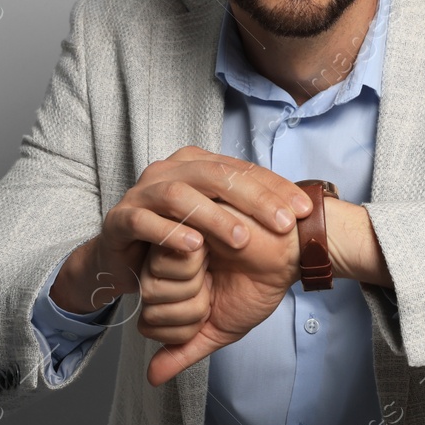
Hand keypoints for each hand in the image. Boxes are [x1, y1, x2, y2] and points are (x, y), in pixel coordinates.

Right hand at [68, 147, 310, 314]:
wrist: (120, 261)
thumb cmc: (176, 238)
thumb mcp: (217, 223)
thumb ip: (248, 212)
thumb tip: (297, 212)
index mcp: (196, 164)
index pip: (241, 169)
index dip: (275, 188)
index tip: (304, 211)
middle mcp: (169, 170)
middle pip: (216, 174)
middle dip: (254, 199)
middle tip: (282, 225)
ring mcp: (142, 192)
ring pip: (181, 194)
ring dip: (214, 216)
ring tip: (242, 239)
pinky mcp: (120, 219)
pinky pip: (145, 221)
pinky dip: (171, 233)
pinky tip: (195, 248)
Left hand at [145, 200, 301, 386]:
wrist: (284, 257)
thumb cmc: (256, 286)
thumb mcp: (219, 328)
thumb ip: (184, 350)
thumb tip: (153, 378)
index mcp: (171, 288)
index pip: (149, 324)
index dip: (182, 327)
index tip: (211, 306)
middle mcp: (163, 265)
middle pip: (148, 303)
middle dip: (187, 305)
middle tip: (214, 283)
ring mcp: (167, 244)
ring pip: (150, 285)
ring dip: (188, 286)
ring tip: (213, 264)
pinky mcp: (174, 225)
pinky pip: (161, 259)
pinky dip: (189, 265)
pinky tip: (211, 250)